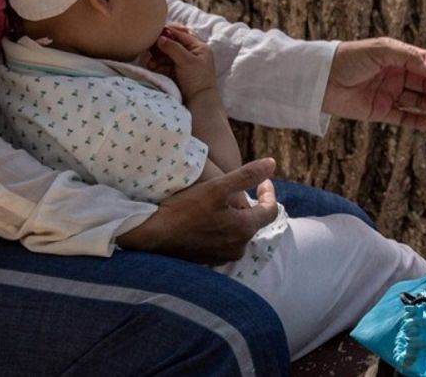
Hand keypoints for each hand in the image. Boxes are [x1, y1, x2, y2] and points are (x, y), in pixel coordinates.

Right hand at [116, 158, 277, 264]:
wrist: (152, 236)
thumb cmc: (185, 209)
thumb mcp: (217, 186)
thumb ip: (247, 175)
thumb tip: (272, 164)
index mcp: (244, 229)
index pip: (270, 210)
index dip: (269, 192)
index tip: (263, 180)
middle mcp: (238, 248)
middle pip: (254, 221)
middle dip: (251, 204)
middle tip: (241, 189)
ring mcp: (223, 257)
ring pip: (239, 232)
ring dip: (236, 216)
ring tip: (223, 202)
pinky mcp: (208, 260)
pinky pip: (224, 241)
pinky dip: (223, 228)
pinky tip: (210, 218)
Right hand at [146, 25, 215, 99]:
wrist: (199, 101)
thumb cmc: (198, 79)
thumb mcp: (187, 61)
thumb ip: (174, 48)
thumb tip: (160, 38)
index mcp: (199, 47)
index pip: (182, 35)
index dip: (168, 32)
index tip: (155, 32)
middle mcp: (191, 53)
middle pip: (172, 45)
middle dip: (160, 47)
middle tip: (150, 48)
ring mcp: (183, 63)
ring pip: (167, 55)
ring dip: (157, 58)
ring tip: (151, 63)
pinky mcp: (176, 72)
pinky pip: (164, 65)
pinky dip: (158, 66)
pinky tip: (153, 68)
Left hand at [325, 37, 425, 128]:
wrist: (322, 79)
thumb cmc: (349, 58)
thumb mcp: (381, 50)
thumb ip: (408, 57)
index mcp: (395, 56)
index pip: (423, 61)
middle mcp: (394, 75)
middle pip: (424, 83)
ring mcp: (388, 94)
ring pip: (417, 101)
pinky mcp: (380, 111)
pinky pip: (404, 116)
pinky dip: (420, 120)